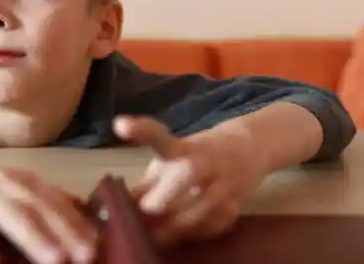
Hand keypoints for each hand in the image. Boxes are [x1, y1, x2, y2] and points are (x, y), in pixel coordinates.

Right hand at [0, 154, 96, 263]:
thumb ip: (25, 196)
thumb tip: (66, 210)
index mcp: (12, 176)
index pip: (50, 196)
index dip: (74, 218)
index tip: (96, 240)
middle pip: (36, 206)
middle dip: (64, 230)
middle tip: (87, 254)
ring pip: (8, 214)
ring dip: (33, 237)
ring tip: (54, 260)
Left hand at [113, 115, 267, 244]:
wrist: (248, 148)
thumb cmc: (198, 154)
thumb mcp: (171, 160)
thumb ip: (146, 183)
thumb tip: (115, 206)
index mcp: (182, 147)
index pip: (159, 137)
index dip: (141, 131)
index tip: (120, 125)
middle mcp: (206, 160)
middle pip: (188, 171)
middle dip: (165, 194)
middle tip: (147, 209)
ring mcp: (226, 181)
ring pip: (204, 207)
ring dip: (178, 225)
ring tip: (156, 237)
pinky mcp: (238, 203)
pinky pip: (216, 224)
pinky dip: (197, 233)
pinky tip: (183, 236)